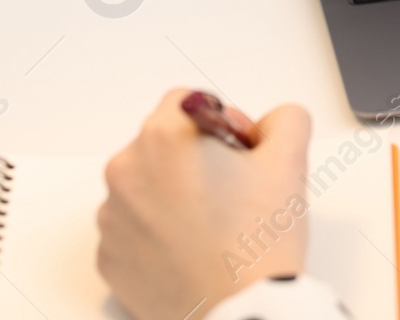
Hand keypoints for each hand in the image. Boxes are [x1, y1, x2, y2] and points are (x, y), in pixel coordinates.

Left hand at [97, 89, 312, 319]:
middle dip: (198, 159)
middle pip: (165, 144)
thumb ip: (285, 119)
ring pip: (148, 187)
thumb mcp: (291, 160)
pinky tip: (195, 250)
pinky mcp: (109, 259)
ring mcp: (113, 219)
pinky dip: (160, 233)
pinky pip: (134, 230)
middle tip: (236, 191)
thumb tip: (270, 124)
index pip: (190, 102)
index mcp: (165, 137)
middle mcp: (126, 172)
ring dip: (176, 195)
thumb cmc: (259, 240)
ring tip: (216, 226)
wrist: (242, 312)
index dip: (225, 123)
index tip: (243, 154)